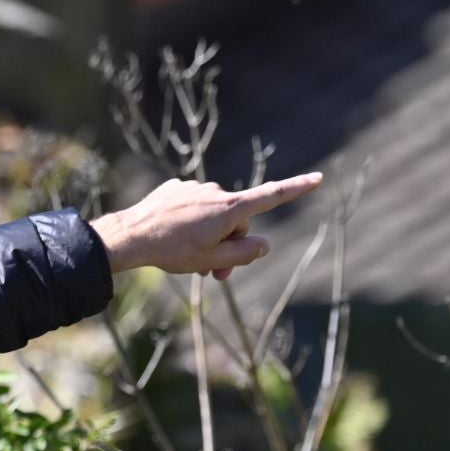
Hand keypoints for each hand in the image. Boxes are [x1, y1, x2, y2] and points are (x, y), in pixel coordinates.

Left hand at [90, 173, 322, 279]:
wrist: (131, 236)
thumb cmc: (173, 250)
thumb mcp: (214, 260)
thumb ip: (245, 254)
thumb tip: (263, 244)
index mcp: (230, 208)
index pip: (272, 196)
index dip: (296, 189)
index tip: (318, 178)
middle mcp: (216, 191)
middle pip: (237, 221)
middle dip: (230, 244)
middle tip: (213, 272)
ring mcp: (194, 187)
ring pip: (212, 215)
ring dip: (208, 235)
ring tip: (187, 255)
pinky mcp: (175, 188)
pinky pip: (192, 206)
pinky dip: (189, 221)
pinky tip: (172, 234)